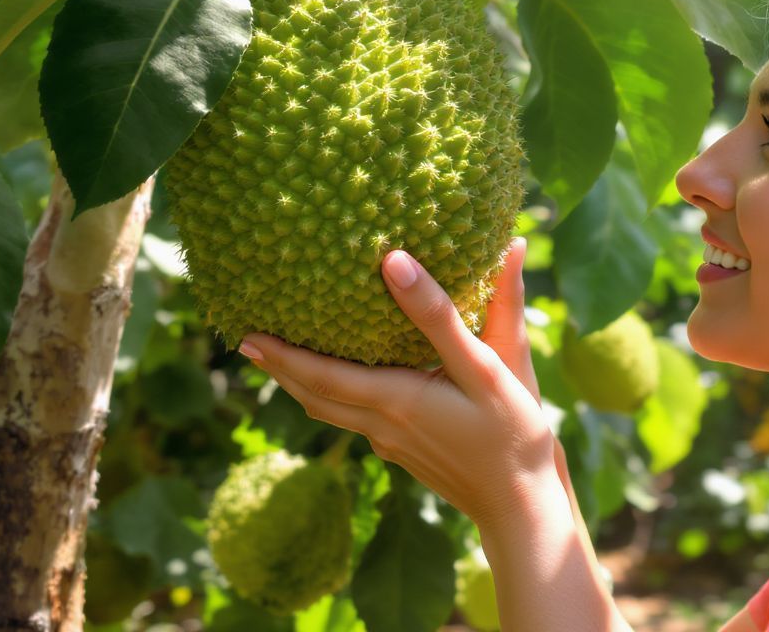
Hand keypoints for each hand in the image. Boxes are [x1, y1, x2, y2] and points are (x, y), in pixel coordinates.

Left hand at [239, 237, 555, 529]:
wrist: (523, 508)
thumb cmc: (510, 433)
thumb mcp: (482, 366)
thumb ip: (438, 314)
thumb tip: (397, 260)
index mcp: (395, 401)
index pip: (320, 377)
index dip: (281, 356)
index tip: (246, 335)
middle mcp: (382, 425)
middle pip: (314, 395)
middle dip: (279, 368)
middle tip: (245, 342)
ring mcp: (391, 443)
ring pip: (331, 410)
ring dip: (300, 384)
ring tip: (277, 361)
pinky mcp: (405, 451)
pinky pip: (353, 418)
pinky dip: (331, 396)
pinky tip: (341, 383)